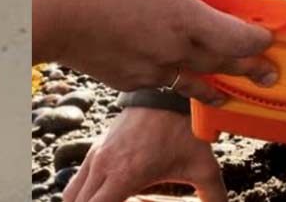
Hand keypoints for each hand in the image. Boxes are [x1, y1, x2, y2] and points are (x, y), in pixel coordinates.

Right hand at [33, 0, 276, 99]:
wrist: (57, 17)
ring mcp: (154, 69)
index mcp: (185, 18)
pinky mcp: (132, 79)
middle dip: (250, 69)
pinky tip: (180, 80)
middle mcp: (176, 50)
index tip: (269, 37)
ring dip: (219, 86)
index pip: (237, 37)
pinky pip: (167, 82)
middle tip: (270, 75)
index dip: (258, 39)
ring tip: (230, 94)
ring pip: (196, 80)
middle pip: (222, 64)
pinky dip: (181, 82)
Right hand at [64, 107, 226, 201]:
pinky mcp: (95, 149)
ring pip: (72, 195)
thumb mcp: (203, 167)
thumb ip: (214, 196)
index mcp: (125, 175)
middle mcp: (103, 166)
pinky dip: (85, 196)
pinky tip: (108, 198)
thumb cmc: (185, 131)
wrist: (166, 93)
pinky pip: (77, 181)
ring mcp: (95, 156)